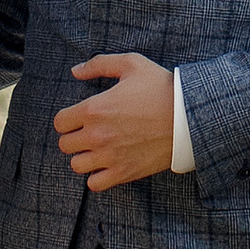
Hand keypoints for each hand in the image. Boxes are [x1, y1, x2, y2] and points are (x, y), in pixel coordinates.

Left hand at [55, 53, 176, 192]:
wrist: (189, 116)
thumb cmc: (161, 87)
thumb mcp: (131, 64)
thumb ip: (99, 64)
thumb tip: (75, 71)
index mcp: (94, 109)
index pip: (60, 122)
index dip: (68, 119)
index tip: (81, 117)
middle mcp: (97, 135)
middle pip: (65, 144)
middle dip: (75, 137)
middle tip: (91, 132)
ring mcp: (110, 156)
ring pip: (77, 165)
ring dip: (84, 157)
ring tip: (99, 149)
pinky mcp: (124, 172)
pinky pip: (94, 184)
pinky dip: (97, 176)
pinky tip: (108, 164)